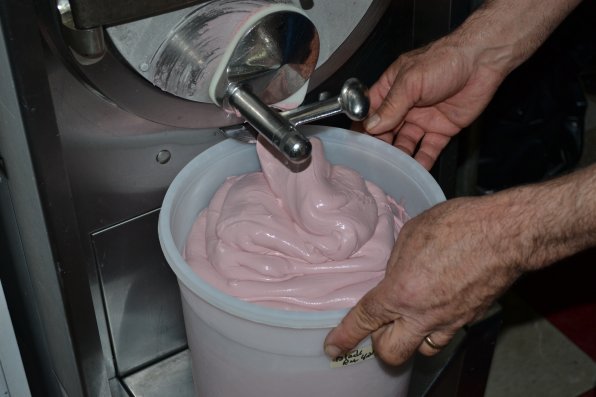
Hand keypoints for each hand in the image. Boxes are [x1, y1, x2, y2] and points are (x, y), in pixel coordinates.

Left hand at [324, 195, 522, 364]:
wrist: (506, 233)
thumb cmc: (459, 225)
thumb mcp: (412, 234)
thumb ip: (396, 262)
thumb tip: (393, 274)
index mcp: (401, 291)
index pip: (364, 321)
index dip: (345, 337)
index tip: (333, 348)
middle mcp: (423, 314)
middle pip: (391, 353)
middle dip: (380, 345)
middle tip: (380, 327)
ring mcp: (450, 320)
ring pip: (423, 349)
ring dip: (411, 338)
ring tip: (411, 318)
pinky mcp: (470, 318)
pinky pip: (448, 334)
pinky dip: (438, 327)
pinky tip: (438, 305)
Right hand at [364, 37, 505, 169]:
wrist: (483, 61)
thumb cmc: (444, 61)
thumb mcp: (411, 81)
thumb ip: (391, 105)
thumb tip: (371, 126)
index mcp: (392, 89)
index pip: (370, 112)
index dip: (362, 127)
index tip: (356, 144)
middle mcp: (404, 106)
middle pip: (386, 131)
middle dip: (380, 146)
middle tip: (373, 162)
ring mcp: (422, 119)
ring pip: (405, 143)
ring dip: (399, 156)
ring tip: (391, 171)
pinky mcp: (441, 130)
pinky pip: (428, 149)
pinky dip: (422, 161)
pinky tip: (414, 172)